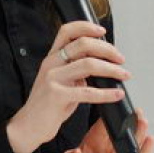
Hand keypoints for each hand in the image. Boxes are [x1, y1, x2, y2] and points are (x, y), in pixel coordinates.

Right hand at [6, 21, 129, 152]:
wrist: (29, 126)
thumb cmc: (47, 104)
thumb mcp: (60, 80)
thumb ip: (75, 70)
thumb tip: (101, 64)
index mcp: (52, 57)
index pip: (66, 31)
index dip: (86, 27)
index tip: (102, 31)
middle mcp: (51, 63)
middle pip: (83, 44)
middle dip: (107, 50)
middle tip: (120, 59)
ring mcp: (53, 78)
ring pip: (88, 64)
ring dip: (111, 69)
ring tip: (124, 75)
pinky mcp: (57, 95)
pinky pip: (88, 91)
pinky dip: (107, 93)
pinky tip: (117, 94)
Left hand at [58, 108, 153, 152]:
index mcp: (95, 140)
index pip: (104, 125)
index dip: (111, 117)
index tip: (116, 110)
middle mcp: (110, 147)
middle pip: (123, 131)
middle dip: (131, 121)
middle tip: (136, 112)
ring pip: (133, 142)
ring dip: (140, 132)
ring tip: (143, 123)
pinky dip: (145, 151)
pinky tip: (149, 141)